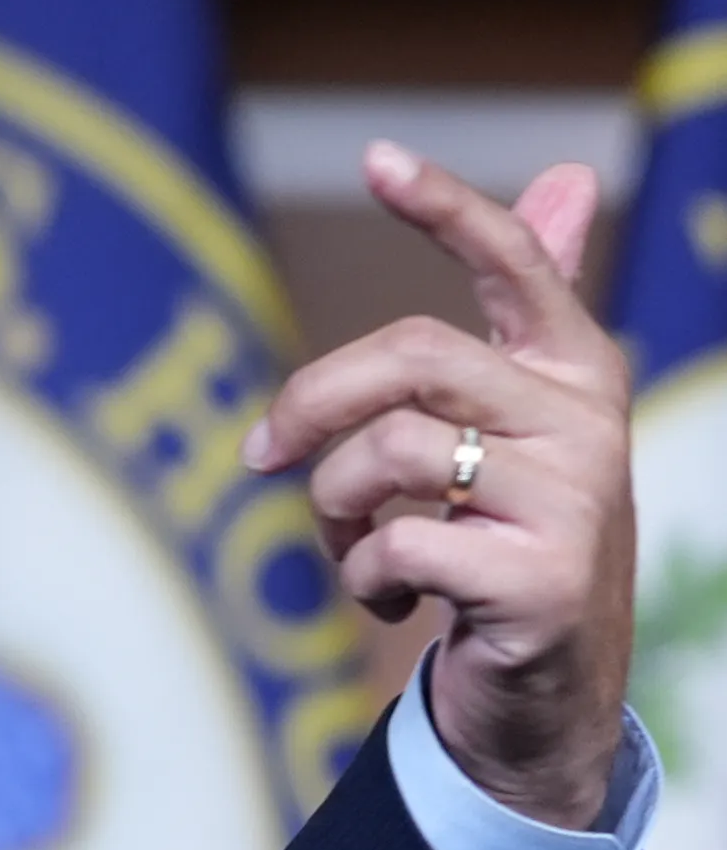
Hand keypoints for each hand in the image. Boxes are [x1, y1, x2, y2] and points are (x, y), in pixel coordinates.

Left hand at [243, 141, 636, 830]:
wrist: (546, 692)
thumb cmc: (506, 538)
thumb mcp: (516, 424)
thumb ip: (524, 313)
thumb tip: (565, 176)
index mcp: (575, 372)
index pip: (517, 266)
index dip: (448, 208)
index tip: (377, 157)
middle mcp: (589, 425)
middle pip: (412, 355)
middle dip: (311, 399)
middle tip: (260, 453)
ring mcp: (576, 503)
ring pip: (391, 452)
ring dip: (335, 507)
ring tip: (355, 545)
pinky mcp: (545, 580)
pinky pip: (397, 542)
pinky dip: (363, 575)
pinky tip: (393, 597)